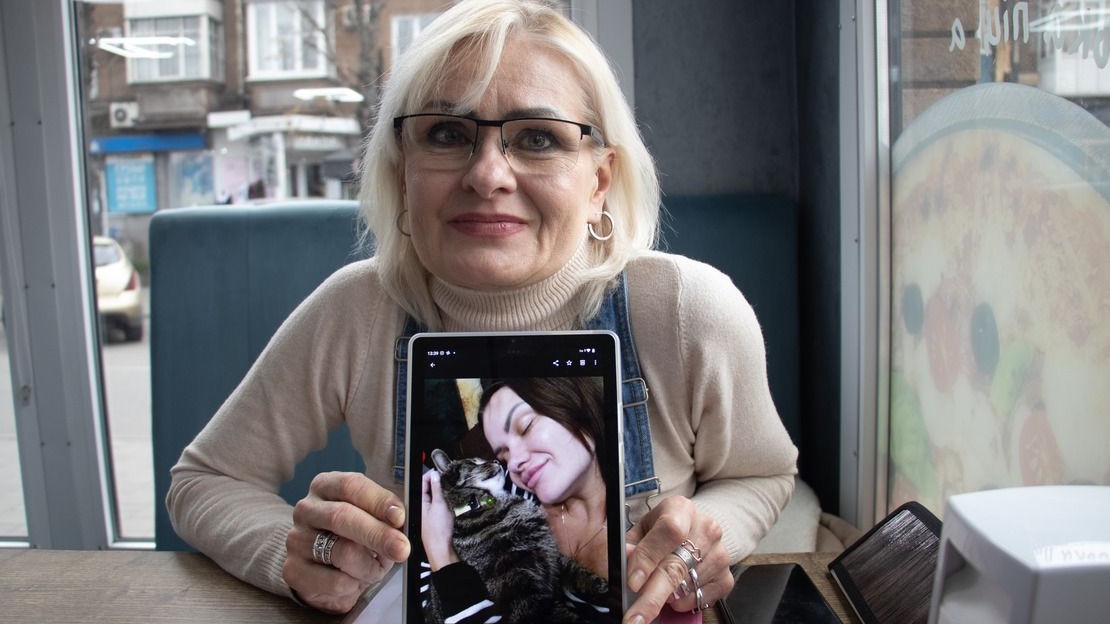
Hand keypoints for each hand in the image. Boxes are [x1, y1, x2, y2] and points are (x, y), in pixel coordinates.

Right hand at [283, 471, 410, 613]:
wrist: (324, 571)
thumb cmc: (353, 537)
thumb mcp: (372, 519)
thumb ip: (386, 516)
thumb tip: (400, 522)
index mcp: (326, 486)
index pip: (351, 485)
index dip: (378, 501)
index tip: (399, 517)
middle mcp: (306, 509)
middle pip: (342, 517)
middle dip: (377, 534)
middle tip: (401, 548)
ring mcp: (296, 539)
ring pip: (341, 552)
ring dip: (369, 565)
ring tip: (375, 568)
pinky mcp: (294, 570)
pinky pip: (335, 581)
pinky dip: (355, 584)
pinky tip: (353, 580)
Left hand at [421, 469, 459, 569]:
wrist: (443, 551)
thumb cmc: (438, 532)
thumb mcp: (440, 504)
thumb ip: (438, 488)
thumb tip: (436, 474)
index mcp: (418, 501)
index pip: (423, 480)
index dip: (434, 473)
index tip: (444, 470)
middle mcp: (421, 506)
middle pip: (430, 487)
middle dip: (441, 483)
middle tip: (451, 480)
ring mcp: (429, 513)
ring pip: (437, 496)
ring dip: (445, 492)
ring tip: (453, 492)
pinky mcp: (436, 520)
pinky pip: (441, 505)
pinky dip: (448, 501)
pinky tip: (454, 503)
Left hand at [623, 496, 733, 623]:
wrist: (693, 532)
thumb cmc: (661, 532)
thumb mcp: (641, 530)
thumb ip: (629, 544)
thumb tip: (625, 558)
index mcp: (680, 509)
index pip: (669, 531)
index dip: (650, 557)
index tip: (633, 582)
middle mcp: (706, 528)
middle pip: (678, 567)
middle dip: (652, 597)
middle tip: (634, 618)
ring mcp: (720, 554)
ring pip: (687, 588)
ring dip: (665, 597)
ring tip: (656, 587)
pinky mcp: (726, 577)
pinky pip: (700, 600)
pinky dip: (682, 602)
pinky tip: (676, 590)